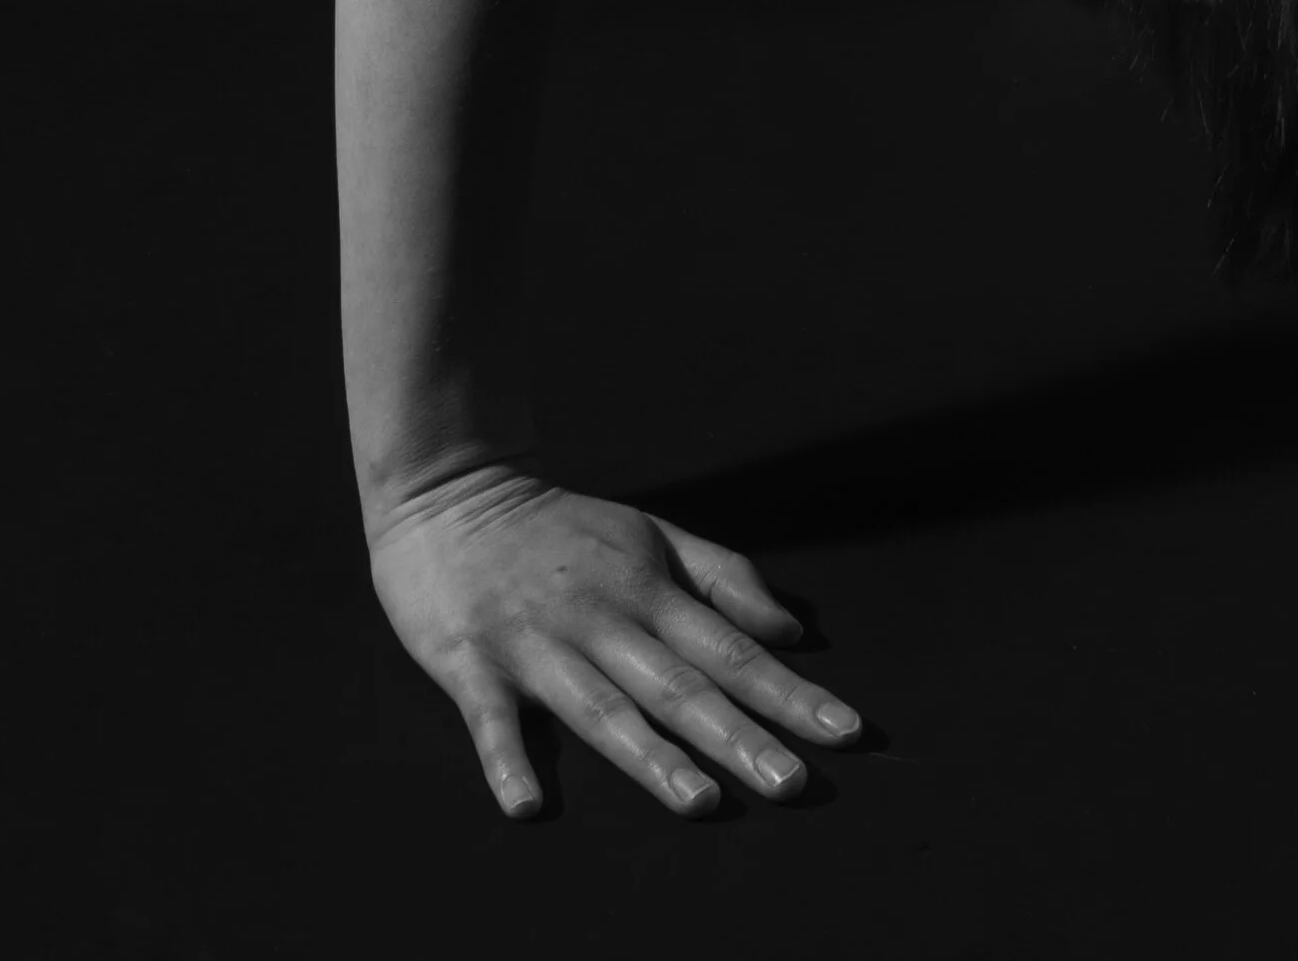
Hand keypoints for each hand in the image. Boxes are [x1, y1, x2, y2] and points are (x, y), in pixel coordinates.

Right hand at [366, 461, 862, 818]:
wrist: (451, 493)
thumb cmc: (562, 529)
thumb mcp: (652, 533)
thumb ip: (723, 577)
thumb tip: (792, 630)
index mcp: (649, 591)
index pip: (733, 650)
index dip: (789, 692)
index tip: (846, 731)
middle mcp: (602, 620)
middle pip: (679, 687)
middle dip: (738, 736)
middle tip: (794, 785)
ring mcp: (537, 644)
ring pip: (602, 708)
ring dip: (650, 757)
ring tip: (700, 801)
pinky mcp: (471, 662)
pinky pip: (490, 720)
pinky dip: (506, 762)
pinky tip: (527, 805)